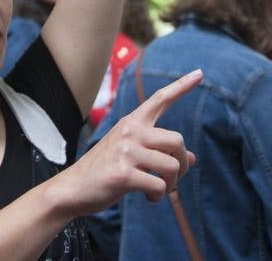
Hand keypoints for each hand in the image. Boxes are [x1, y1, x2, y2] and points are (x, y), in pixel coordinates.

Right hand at [51, 69, 201, 216]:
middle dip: (182, 164)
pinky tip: (148, 198)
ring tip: (158, 191)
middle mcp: (129, 131)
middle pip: (177, 140)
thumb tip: (192, 158)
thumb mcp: (131, 154)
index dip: (182, 86)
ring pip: (173, 165)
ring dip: (171, 184)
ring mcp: (126, 152)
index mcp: (131, 123)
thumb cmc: (104, 170)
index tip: (200, 73)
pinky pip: (159, 186)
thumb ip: (158, 151)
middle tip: (172, 179)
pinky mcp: (123, 174)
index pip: (160, 99)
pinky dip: (158, 197)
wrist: (72, 189)